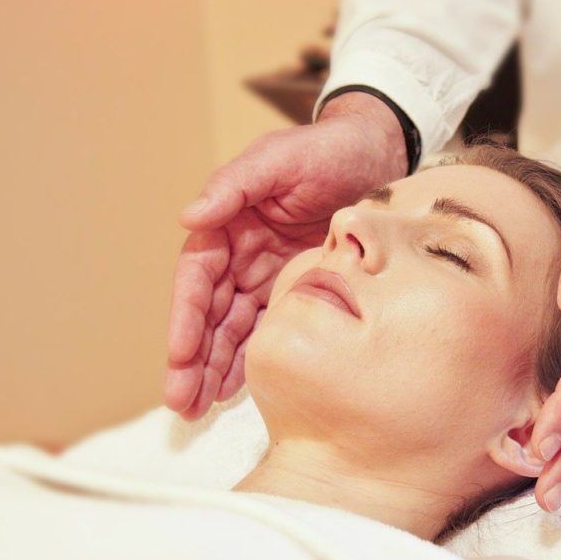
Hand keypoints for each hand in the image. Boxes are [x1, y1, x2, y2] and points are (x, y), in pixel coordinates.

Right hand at [165, 93, 406, 419]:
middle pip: (208, 313)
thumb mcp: (280, 158)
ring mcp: (268, 274)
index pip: (198, 277)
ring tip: (198, 410)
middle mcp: (242, 253)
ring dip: (213, 368)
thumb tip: (189, 216)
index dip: (187, 318)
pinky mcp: (299, 289)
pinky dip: (251, 360)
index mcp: (229, 223)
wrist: (380, 154)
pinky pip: (268, 329)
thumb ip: (235, 184)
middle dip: (191, 359)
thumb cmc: (327, 149)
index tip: (180, 355)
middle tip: (181, 402)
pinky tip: (234, 391)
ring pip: (232, 329)